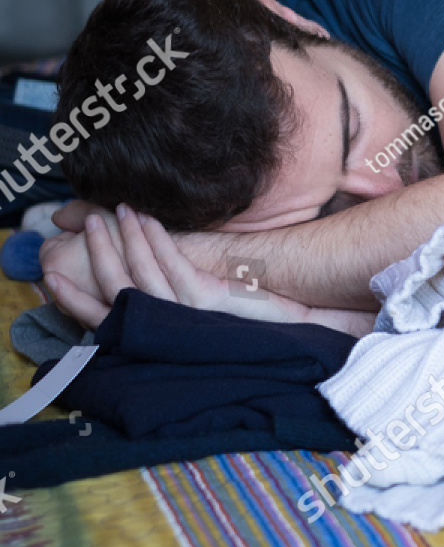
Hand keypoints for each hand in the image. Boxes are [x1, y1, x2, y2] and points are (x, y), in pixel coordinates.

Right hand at [43, 204, 319, 328]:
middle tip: (89, 220)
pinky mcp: (204, 300)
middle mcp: (164, 329)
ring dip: (125, 235)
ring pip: (139, 269)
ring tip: (117, 209)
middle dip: (98, 250)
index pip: (102, 319)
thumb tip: (142, 281)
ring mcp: (182, 314)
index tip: (50, 278)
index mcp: (156, 337)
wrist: (291, 334)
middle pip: (115, 286)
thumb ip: (169, 307)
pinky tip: (148, 219)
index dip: (73, 299)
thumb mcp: (198, 319)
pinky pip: (172, 262)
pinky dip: (157, 237)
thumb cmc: (245, 326)